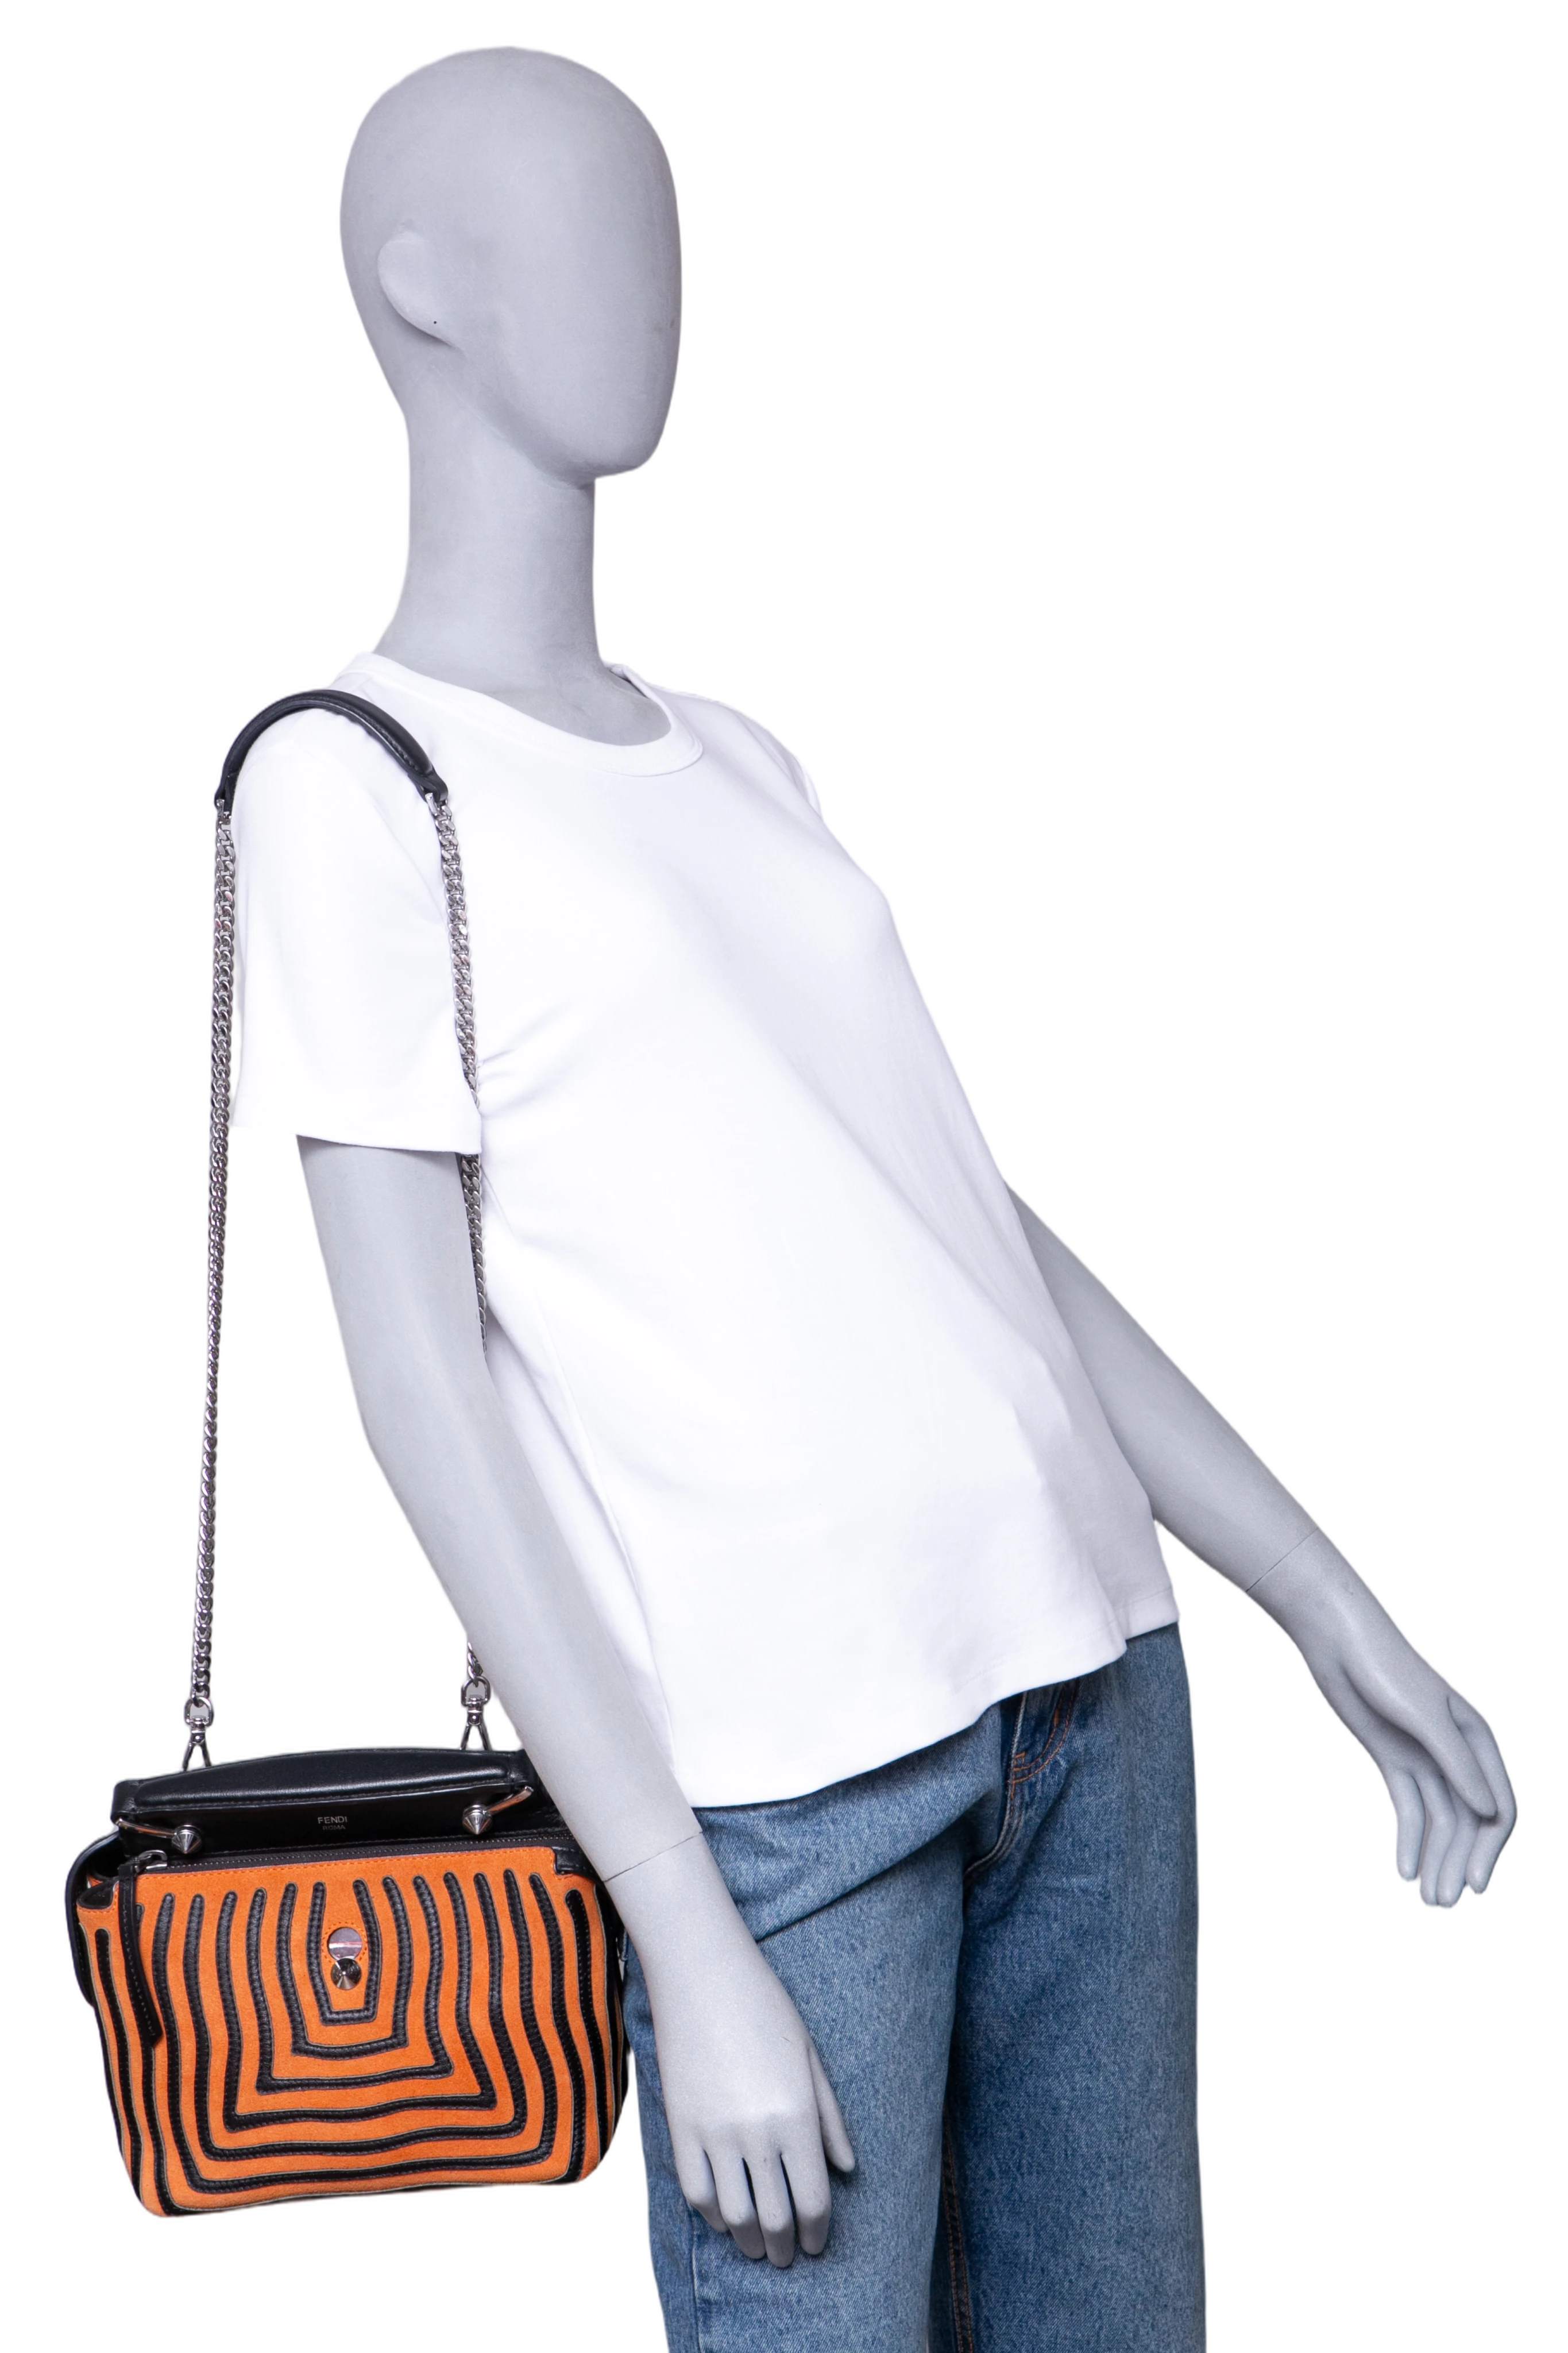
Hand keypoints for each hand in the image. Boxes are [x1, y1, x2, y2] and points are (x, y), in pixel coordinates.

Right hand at [606, 1835, 855, 2265]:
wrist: (702, 1974)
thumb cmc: (764, 2006)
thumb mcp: (810, 2057)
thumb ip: (830, 2118)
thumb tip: (847, 2169)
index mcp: (797, 2116)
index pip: (812, 2200)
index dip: (816, 2232)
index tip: (816, 2244)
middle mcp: (758, 2133)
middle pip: (774, 2217)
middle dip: (783, 2246)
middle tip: (785, 2256)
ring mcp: (715, 2133)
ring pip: (734, 2214)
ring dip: (747, 2239)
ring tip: (755, 2245)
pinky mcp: (680, 2126)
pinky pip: (695, 2191)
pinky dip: (711, 2214)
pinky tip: (723, 2216)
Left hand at [1250, 1534, 1518, 1912]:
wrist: (1336, 1636)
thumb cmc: (1385, 1666)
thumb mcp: (1425, 1716)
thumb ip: (1458, 1763)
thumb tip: (1491, 1814)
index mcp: (1478, 1740)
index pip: (1496, 1806)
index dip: (1488, 1849)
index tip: (1472, 1885)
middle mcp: (1456, 1753)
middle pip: (1466, 1821)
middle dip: (1457, 1864)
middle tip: (1442, 1905)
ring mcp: (1424, 1757)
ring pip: (1437, 1821)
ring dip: (1433, 1860)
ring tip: (1425, 1901)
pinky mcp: (1393, 1759)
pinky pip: (1408, 1809)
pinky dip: (1406, 1841)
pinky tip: (1400, 1871)